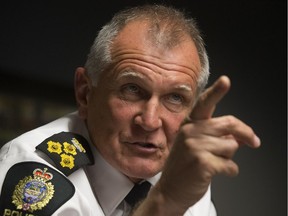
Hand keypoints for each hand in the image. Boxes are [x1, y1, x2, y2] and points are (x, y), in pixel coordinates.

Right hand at [155, 75, 260, 213]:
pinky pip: (230, 165)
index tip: (226, 81)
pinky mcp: (203, 163)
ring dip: (228, 156)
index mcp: (189, 125)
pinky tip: (214, 172)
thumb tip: (239, 137)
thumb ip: (213, 135)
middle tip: (254, 141)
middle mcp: (191, 132)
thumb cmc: (183, 166)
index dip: (216, 92)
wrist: (170, 189)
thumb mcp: (193, 144)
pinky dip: (228, 170)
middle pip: (229, 124)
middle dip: (246, 133)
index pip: (204, 104)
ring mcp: (195, 147)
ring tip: (213, 162)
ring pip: (231, 146)